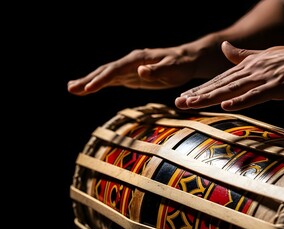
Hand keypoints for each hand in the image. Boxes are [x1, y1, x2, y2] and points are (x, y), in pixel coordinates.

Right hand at [67, 47, 197, 95]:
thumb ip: (157, 71)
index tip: (89, 88)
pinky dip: (99, 85)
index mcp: (138, 59)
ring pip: (106, 75)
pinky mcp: (132, 76)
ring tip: (71, 89)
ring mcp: (130, 69)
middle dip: (88, 80)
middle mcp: (131, 62)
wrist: (187, 60)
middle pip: (106, 71)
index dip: (102, 79)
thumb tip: (140, 71)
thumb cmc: (181, 65)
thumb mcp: (173, 68)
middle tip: (71, 89)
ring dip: (89, 82)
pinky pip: (113, 81)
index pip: (116, 70)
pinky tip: (88, 89)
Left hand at [175, 40, 283, 110]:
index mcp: (250, 66)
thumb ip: (244, 55)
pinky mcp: (278, 86)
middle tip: (178, 102)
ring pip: (233, 89)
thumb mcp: (266, 55)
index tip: (185, 96)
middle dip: (199, 94)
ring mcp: (265, 78)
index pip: (221, 79)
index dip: (202, 88)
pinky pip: (257, 95)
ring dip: (212, 97)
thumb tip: (225, 47)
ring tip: (192, 103)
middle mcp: (253, 70)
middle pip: (221, 84)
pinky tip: (226, 105)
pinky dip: (241, 100)